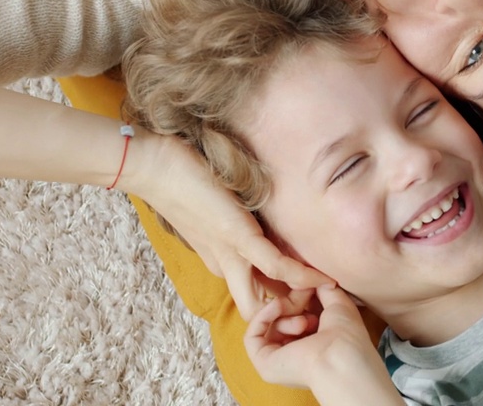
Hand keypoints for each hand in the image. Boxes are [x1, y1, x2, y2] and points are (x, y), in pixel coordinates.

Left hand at [121, 131, 332, 318]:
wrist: (154, 170)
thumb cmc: (180, 182)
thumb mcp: (212, 209)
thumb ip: (236, 219)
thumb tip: (262, 214)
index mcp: (219, 260)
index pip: (253, 294)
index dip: (279, 299)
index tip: (306, 288)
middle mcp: (224, 265)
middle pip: (258, 309)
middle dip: (288, 311)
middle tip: (316, 300)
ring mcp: (230, 254)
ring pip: (265, 301)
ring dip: (297, 300)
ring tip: (328, 291)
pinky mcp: (238, 237)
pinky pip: (275, 266)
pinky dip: (301, 275)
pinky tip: (323, 278)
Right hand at [245, 284, 385, 391]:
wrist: (341, 357)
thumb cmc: (347, 336)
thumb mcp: (337, 303)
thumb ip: (324, 289)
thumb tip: (314, 277)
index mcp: (312, 346)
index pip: (296, 317)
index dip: (300, 300)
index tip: (310, 288)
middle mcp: (294, 355)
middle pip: (280, 320)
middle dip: (292, 304)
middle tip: (305, 296)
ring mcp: (278, 361)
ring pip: (268, 326)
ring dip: (281, 312)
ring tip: (303, 318)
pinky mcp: (264, 364)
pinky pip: (252, 336)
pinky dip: (262, 316)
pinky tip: (277, 305)